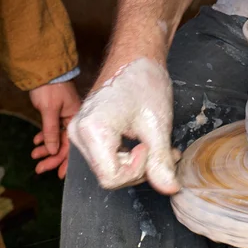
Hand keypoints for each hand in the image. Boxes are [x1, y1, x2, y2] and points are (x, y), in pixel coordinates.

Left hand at [29, 81, 80, 178]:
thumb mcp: (49, 111)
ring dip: (46, 148)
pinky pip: (52, 131)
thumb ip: (51, 131)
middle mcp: (73, 120)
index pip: (72, 144)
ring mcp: (65, 118)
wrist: (45, 71)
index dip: (65, 160)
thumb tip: (52, 151)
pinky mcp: (56, 115)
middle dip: (52, 157)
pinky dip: (44, 137)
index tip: (58, 174)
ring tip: (34, 155)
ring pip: (57, 139)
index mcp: (76, 119)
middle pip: (64, 144)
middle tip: (39, 168)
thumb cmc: (50, 89)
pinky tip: (37, 142)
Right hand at [67, 58, 180, 193]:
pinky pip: (108, 155)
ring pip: (110, 167)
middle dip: (142, 168)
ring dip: (140, 163)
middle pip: (110, 175)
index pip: (111, 178)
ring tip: (162, 146)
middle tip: (167, 152)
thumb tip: (170, 189)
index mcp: (92, 130)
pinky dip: (131, 155)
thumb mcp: (157, 125)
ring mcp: (80, 132)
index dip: (138, 170)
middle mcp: (78, 133)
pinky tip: (150, 143)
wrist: (136, 58)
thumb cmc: (145, 83)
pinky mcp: (87, 131)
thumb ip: (161, 161)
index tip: (152, 147)